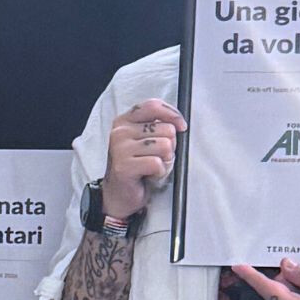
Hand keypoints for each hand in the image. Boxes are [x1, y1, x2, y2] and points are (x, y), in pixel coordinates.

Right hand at [103, 98, 186, 220]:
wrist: (119, 193)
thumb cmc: (136, 166)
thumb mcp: (146, 140)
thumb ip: (158, 126)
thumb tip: (179, 124)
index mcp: (124, 121)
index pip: (153, 106)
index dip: (172, 114)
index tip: (181, 126)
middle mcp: (120, 132)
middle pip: (165, 129)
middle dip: (169, 146)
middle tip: (156, 156)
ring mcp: (120, 149)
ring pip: (164, 146)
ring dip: (165, 160)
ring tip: (152, 166)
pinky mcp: (124, 166)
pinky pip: (157, 163)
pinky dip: (159, 172)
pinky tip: (149, 175)